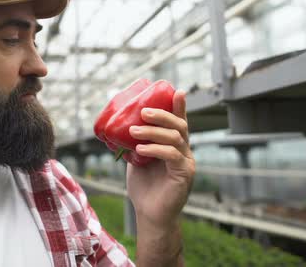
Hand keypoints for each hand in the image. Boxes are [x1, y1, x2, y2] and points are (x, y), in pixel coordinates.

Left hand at [126, 90, 194, 228]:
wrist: (149, 213)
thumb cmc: (144, 187)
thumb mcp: (136, 160)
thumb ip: (135, 144)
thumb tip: (119, 128)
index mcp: (175, 146)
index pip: (179, 122)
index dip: (179, 106)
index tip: (177, 90)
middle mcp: (184, 151)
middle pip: (179, 125)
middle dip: (162, 114)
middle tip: (143, 112)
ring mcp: (186, 162)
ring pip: (175, 138)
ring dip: (152, 132)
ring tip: (134, 132)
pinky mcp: (184, 174)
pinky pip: (172, 155)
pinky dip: (155, 149)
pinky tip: (140, 149)